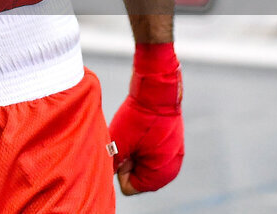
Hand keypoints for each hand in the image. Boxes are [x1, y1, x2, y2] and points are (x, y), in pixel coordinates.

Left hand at [109, 43, 183, 193]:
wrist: (157, 89)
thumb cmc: (139, 117)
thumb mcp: (119, 142)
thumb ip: (112, 164)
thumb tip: (103, 176)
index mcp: (160, 176)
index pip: (129, 187)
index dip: (121, 168)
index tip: (125, 148)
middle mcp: (170, 170)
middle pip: (137, 175)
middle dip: (129, 160)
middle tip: (129, 138)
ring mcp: (173, 155)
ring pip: (142, 160)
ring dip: (135, 149)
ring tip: (135, 131)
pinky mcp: (172, 141)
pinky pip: (151, 148)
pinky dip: (143, 141)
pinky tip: (142, 127)